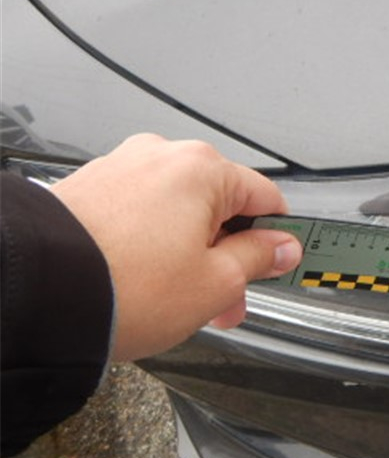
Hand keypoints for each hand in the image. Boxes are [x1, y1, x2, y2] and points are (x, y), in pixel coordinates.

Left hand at [51, 134, 302, 360]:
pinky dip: (153, 245)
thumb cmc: (121, 286)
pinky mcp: (90, 189)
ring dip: (191, 253)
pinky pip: (141, 214)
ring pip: (179, 212)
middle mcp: (161, 157)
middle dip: (229, 255)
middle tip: (227, 299)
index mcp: (202, 169)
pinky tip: (147, 283)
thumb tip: (281, 248)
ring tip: (182, 300)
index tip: (280, 263)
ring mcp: (121, 169)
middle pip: (220, 206)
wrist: (38, 295)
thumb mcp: (215, 283)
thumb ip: (258, 259)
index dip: (279, 238)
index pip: (266, 198)